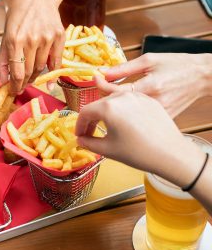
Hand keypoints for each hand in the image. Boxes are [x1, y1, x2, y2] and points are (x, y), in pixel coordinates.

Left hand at [0, 0, 64, 94]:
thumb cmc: (19, 15)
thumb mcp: (6, 35)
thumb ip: (2, 60)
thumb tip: (3, 82)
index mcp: (15, 39)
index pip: (16, 72)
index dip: (15, 86)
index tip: (13, 91)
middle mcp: (31, 40)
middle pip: (28, 72)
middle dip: (23, 83)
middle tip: (20, 88)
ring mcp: (47, 39)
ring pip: (41, 68)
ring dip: (34, 77)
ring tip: (30, 79)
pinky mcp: (59, 37)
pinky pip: (56, 62)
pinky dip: (53, 75)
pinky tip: (50, 83)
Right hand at [76, 91, 204, 187]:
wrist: (171, 153)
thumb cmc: (138, 152)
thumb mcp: (108, 150)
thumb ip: (88, 142)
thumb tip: (80, 139)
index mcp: (108, 107)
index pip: (85, 112)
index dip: (79, 125)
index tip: (79, 135)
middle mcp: (121, 96)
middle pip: (98, 105)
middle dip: (91, 120)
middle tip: (89, 134)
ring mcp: (137, 96)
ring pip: (113, 102)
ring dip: (106, 114)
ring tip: (107, 129)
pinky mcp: (149, 100)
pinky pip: (129, 102)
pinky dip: (121, 111)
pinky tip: (124, 125)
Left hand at [97, 53, 211, 117]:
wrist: (203, 77)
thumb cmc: (178, 65)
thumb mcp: (150, 60)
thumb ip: (124, 68)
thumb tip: (102, 72)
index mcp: (150, 87)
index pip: (115, 92)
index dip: (100, 86)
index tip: (94, 79)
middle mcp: (153, 103)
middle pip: (118, 106)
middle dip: (105, 97)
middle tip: (101, 87)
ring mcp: (158, 114)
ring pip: (127, 114)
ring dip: (116, 106)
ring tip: (113, 96)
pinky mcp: (162, 120)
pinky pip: (139, 118)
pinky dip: (130, 112)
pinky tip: (129, 105)